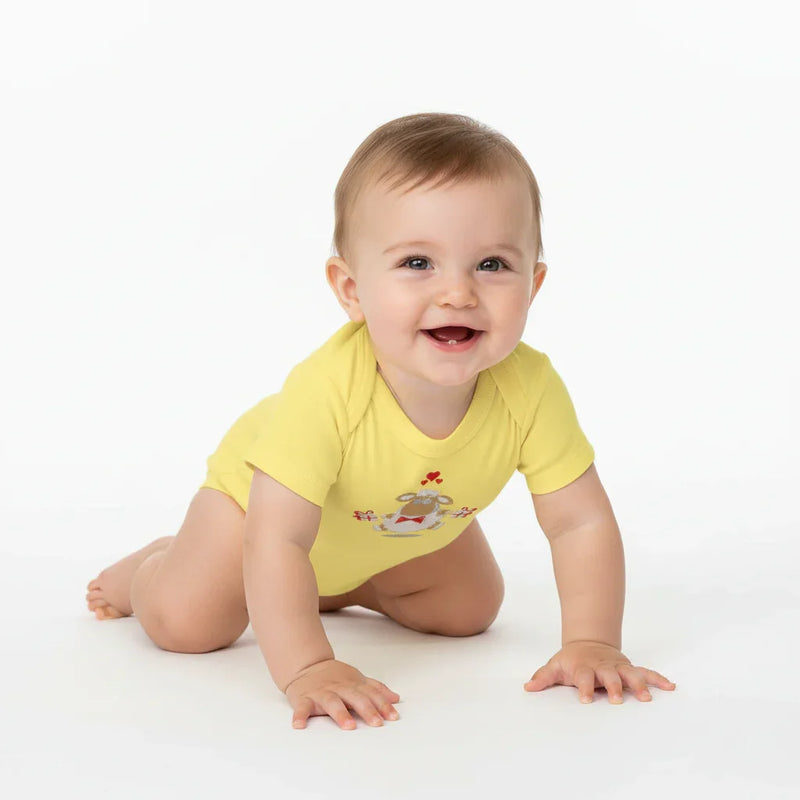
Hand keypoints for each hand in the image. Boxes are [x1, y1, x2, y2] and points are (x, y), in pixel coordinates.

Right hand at [284, 658, 400, 729]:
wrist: (307, 666)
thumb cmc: (335, 677)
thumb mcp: (357, 679)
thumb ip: (376, 689)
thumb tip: (396, 698)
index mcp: (353, 684)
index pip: (371, 694)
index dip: (382, 705)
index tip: (393, 717)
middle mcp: (339, 688)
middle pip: (355, 698)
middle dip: (367, 710)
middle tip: (377, 723)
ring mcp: (321, 693)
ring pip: (332, 702)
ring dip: (340, 714)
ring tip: (349, 726)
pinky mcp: (304, 699)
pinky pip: (302, 708)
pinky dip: (300, 716)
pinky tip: (299, 725)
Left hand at [523, 641, 675, 703]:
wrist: (588, 643)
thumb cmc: (571, 660)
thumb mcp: (555, 666)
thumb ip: (543, 677)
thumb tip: (528, 687)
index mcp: (584, 667)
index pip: (583, 677)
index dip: (584, 687)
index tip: (585, 700)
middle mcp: (603, 667)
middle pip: (609, 676)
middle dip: (613, 687)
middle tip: (616, 699)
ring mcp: (618, 667)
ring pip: (630, 674)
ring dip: (638, 684)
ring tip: (647, 697)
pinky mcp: (629, 668)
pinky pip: (646, 673)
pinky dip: (658, 678)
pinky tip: (670, 686)